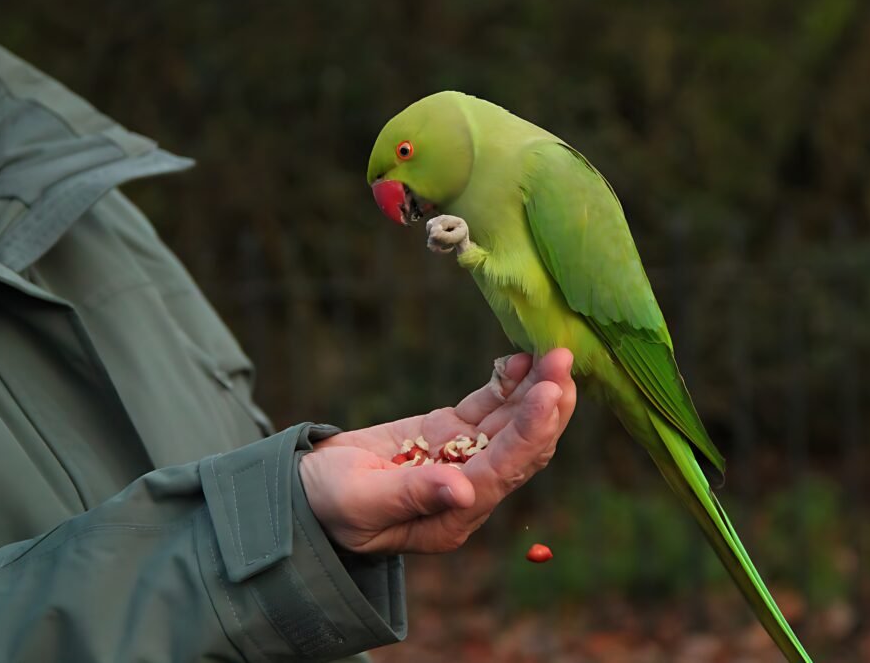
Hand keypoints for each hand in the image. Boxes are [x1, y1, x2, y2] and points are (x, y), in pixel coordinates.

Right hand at [299, 348, 576, 553]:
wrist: (304, 490)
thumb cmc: (325, 504)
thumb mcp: (359, 501)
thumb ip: (409, 495)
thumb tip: (464, 491)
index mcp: (452, 516)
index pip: (503, 471)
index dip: (529, 432)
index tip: (550, 393)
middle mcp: (468, 491)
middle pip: (522, 447)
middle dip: (548, 405)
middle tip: (565, 360)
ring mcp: (461, 458)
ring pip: (511, 423)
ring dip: (536, 389)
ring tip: (555, 353)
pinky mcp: (449, 433)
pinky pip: (487, 408)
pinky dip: (507, 385)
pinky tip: (522, 360)